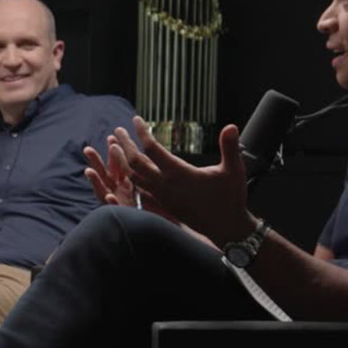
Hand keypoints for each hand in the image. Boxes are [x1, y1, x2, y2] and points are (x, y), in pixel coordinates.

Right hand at [83, 138, 169, 219]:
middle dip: (96, 163)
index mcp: (127, 185)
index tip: (111, 138)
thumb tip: (152, 152)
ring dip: (96, 182)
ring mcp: (121, 206)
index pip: (118, 166)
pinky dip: (113, 205)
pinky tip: (109, 198)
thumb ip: (150, 172)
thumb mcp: (157, 186)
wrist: (167, 229)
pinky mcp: (126, 218)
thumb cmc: (165, 209)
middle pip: (106, 176)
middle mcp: (121, 195)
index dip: (114, 153)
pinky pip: (118, 212)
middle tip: (87, 150)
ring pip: (104, 193)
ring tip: (89, 171)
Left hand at [107, 115, 256, 244]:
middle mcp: (165, 186)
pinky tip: (126, 173)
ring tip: (114, 147)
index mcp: (179, 174)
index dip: (142, 133)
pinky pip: (139, 190)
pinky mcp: (163, 205)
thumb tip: (232, 125)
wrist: (225, 228)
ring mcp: (162, 197)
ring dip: (122, 161)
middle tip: (117, 130)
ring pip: (133, 178)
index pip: (152, 149)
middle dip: (125, 145)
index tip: (135, 119)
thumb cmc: (231, 198)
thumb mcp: (234, 171)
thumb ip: (230, 148)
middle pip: (135, 163)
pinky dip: (130, 177)